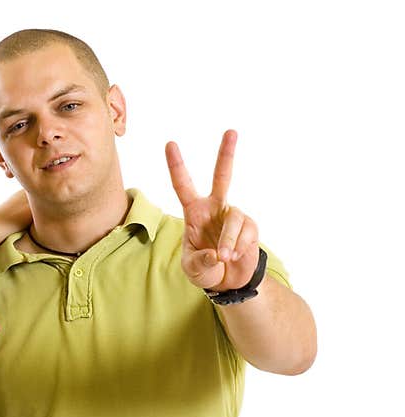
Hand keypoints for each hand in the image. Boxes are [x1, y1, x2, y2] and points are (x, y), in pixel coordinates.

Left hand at [165, 130, 258, 290]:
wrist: (228, 281)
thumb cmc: (204, 269)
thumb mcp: (192, 269)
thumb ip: (199, 262)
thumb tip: (216, 254)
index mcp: (194, 212)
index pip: (183, 185)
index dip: (176, 165)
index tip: (170, 144)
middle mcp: (215, 207)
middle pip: (222, 176)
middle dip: (226, 154)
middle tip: (231, 131)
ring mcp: (233, 215)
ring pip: (233, 219)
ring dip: (228, 241)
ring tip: (223, 257)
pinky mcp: (250, 226)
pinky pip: (246, 233)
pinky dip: (238, 247)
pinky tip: (233, 256)